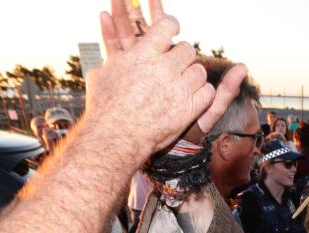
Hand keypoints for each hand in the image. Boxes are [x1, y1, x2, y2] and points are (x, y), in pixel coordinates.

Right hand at [91, 0, 240, 159]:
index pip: (167, 26)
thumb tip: (105, 18)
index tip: (172, 30)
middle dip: (182, 56)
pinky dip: (202, 94)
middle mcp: (163, 68)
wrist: (115, 138)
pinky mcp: (189, 109)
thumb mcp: (102, 71)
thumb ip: (112, 47)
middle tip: (176, 65)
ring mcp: (178, 89)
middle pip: (187, 50)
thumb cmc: (104, 107)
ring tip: (182, 83)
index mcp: (143, 54)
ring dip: (192, 76)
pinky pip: (207, 93)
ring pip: (199, 71)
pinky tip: (192, 97)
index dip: (171, 25)